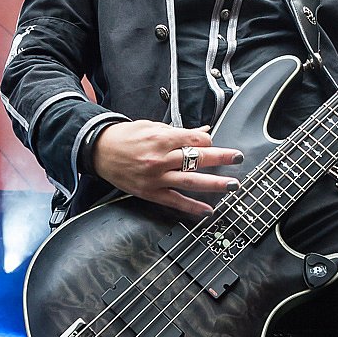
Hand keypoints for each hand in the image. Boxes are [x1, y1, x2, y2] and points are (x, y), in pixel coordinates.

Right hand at [92, 119, 242, 215]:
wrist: (99, 150)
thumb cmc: (126, 136)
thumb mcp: (153, 126)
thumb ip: (180, 132)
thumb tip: (204, 132)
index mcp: (162, 138)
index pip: (196, 140)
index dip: (208, 141)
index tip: (213, 143)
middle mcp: (161, 158)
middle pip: (198, 158)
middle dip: (221, 158)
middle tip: (238, 158)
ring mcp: (156, 177)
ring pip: (191, 181)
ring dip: (215, 184)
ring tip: (232, 185)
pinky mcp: (150, 192)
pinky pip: (175, 201)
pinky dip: (192, 206)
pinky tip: (208, 210)